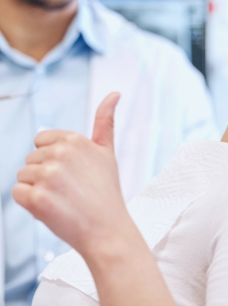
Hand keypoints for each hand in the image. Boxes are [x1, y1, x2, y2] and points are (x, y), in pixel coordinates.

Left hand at [13, 92, 129, 255]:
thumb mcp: (108, 152)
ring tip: (63, 199)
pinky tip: (52, 208)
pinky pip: (17, 192)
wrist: (108, 229)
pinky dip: (29, 203)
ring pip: (23, 175)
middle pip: (31, 159)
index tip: (73, 173)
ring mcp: (48, 175)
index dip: (54, 159)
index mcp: (75, 139)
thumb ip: (105, 121)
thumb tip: (115, 93)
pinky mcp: (36, 198)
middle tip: (70, 189)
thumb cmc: (106, 191)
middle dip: (45, 174)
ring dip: (37, 189)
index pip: (42, 141)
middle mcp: (60, 153)